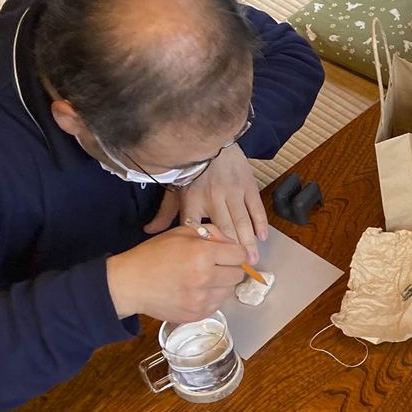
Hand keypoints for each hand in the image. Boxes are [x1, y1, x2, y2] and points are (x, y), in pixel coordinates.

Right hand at [105, 225, 246, 320]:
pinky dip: (211, 298)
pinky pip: (217, 305)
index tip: (227, 254)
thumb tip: (232, 243)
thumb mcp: (181, 232)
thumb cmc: (153, 255)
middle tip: (214, 266)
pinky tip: (196, 291)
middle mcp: (205, 278)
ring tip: (203, 279)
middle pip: (238, 274)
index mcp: (203, 254)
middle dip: (229, 268)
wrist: (130, 284)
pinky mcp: (197, 315)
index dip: (234, 252)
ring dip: (222, 284)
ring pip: (229, 291)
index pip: (240, 255)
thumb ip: (211, 233)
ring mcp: (201, 300)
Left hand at [156, 145, 266, 263]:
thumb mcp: (174, 190)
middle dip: (233, 252)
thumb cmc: (190, 168)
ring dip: (248, 242)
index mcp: (192, 200)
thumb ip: (164, 213)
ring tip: (253, 260)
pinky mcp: (248, 185)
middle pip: (224, 230)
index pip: (196, 229)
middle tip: (240, 271)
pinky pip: (256, 207)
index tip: (208, 267)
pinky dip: (260, 223)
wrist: (209, 139)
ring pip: (242, 221)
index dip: (203, 249)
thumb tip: (149, 232)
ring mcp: (233, 191)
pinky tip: (262, 237)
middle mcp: (213, 198)